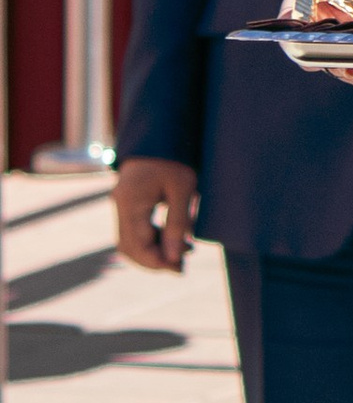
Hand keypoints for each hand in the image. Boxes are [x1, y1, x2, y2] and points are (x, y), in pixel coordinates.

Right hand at [114, 156, 195, 271]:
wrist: (160, 134)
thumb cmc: (174, 158)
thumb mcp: (183, 189)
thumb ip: (178, 224)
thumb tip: (174, 259)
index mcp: (130, 202)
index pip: (137, 244)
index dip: (156, 261)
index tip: (179, 268)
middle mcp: (120, 205)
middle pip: (129, 247)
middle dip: (154, 261)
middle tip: (181, 268)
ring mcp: (121, 205)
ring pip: (130, 242)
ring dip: (153, 252)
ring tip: (182, 256)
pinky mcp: (128, 204)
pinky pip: (134, 230)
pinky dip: (151, 240)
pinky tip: (174, 242)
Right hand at [286, 0, 352, 86]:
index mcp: (307, 4)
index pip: (290, 21)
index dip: (290, 32)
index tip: (298, 37)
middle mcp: (319, 32)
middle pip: (308, 52)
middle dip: (318, 56)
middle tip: (331, 55)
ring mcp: (341, 50)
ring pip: (335, 67)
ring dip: (344, 68)